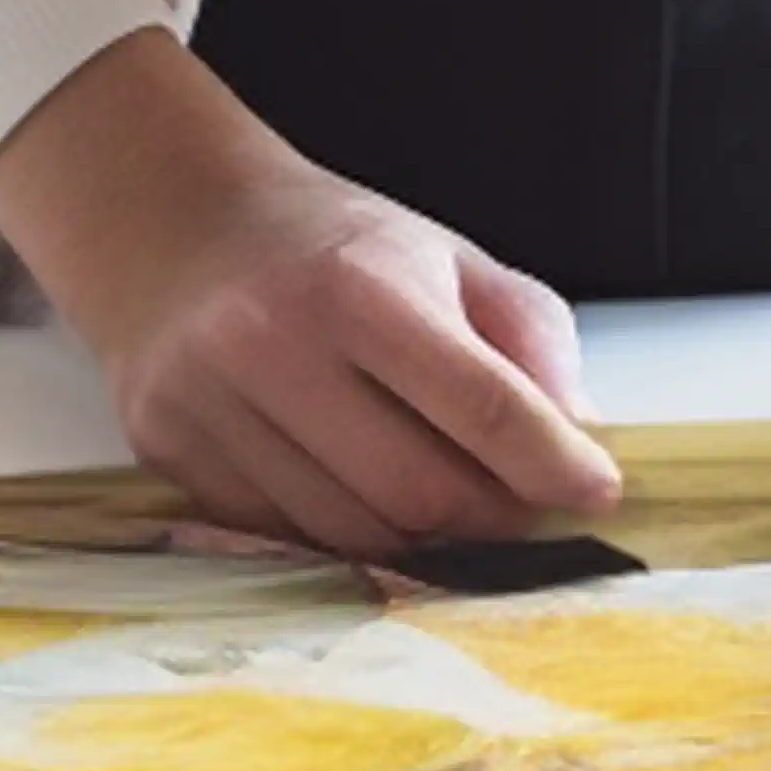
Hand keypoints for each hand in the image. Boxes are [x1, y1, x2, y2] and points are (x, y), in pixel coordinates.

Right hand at [0, 32, 623, 558]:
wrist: (176, 230)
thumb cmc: (332, 252)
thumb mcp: (449, 261)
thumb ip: (532, 341)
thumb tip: (581, 440)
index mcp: (358, 284)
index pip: (482, 403)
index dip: (553, 463)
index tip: (598, 489)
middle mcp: (271, 343)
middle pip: (421, 493)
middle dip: (492, 516)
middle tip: (521, 501)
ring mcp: (209, 405)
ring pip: (355, 534)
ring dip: (423, 537)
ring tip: (445, 495)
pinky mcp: (172, 453)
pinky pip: (289, 540)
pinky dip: (346, 534)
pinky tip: (359, 488)